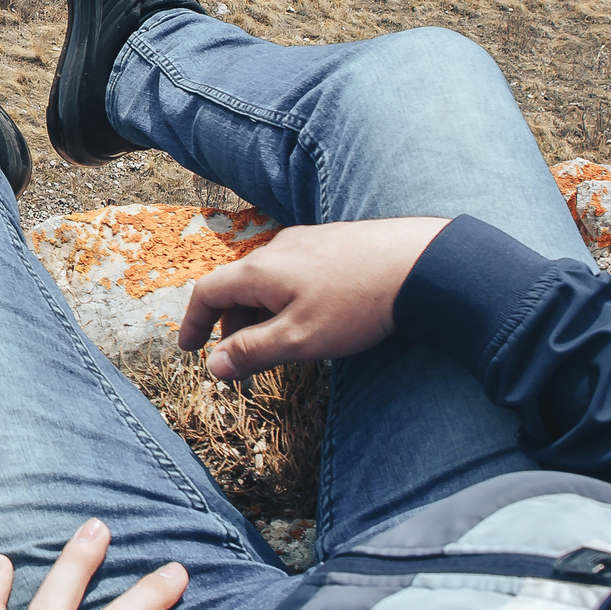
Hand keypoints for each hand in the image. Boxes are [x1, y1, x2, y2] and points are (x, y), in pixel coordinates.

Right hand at [178, 217, 450, 381]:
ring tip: (281, 343)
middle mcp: (278, 249)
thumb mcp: (299, 339)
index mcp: (260, 271)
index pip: (208, 292)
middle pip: (238, 286)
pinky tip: (316, 318)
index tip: (190, 349)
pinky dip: (287, 299)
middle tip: (240, 358)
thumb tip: (213, 366)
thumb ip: (252, 352)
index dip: (194, 322)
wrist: (421, 264)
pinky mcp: (335, 245)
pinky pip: (295, 273)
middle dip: (232, 324)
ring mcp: (308, 243)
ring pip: (269, 280)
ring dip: (261, 313)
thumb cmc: (357, 303)